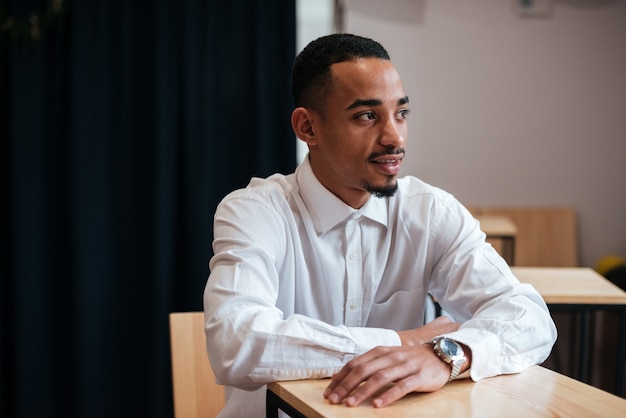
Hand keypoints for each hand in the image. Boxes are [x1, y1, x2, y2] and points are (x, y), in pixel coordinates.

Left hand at [324, 317, 462, 407]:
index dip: (341, 378)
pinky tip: (378, 405)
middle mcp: (391, 357)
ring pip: (380, 378)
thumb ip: (369, 364)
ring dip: (362, 392)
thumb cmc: (411, 358)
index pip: (355, 364)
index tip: (329, 391)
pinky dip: (388, 396)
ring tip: (350, 404)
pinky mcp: (419, 377)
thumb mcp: (388, 356)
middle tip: (334, 399)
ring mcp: (405, 366)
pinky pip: (402, 387)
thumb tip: (343, 375)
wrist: (441, 354)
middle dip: (346, 386)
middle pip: (363, 371)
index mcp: (381, 351)